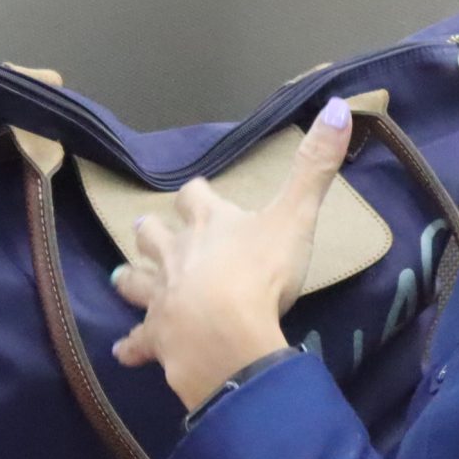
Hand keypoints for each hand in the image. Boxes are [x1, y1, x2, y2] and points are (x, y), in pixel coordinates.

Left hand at [111, 98, 352, 408]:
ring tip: (122, 275)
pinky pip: (137, 343)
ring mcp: (161, 297)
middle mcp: (177, 255)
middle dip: (152, 230)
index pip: (194, 197)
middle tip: (148, 227)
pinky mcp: (157, 338)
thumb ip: (314, 168)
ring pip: (136, 281)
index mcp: (208, 224)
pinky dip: (130, 347)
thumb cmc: (261, 273)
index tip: (199, 194)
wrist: (227, 335)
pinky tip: (122, 352)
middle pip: (154, 234)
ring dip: (131, 278)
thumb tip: (337, 105)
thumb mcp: (294, 216)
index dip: (197, 196)